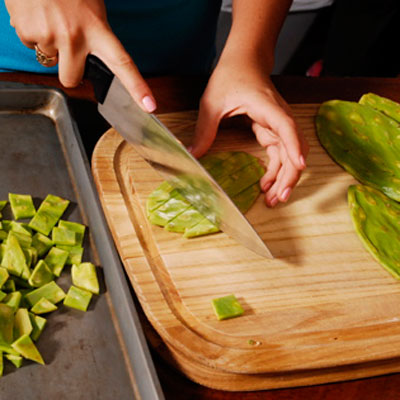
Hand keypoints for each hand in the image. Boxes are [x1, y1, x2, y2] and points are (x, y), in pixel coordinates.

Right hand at [5, 0, 155, 111]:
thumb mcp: (90, 8)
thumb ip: (95, 34)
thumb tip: (90, 56)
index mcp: (97, 30)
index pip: (123, 64)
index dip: (137, 88)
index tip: (149, 105)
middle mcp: (75, 37)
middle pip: (71, 79)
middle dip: (68, 70)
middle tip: (67, 47)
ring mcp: (51, 36)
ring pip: (48, 60)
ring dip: (49, 45)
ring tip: (50, 18)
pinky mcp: (28, 32)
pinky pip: (30, 44)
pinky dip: (31, 31)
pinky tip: (36, 13)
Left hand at [190, 62, 308, 206]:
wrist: (245, 61)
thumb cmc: (232, 76)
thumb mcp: (212, 102)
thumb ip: (204, 130)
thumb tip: (192, 155)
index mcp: (268, 107)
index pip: (287, 128)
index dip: (294, 147)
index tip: (298, 166)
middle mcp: (279, 117)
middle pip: (294, 149)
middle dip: (289, 176)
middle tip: (277, 199)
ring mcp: (278, 125)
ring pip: (290, 155)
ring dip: (284, 178)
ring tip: (273, 200)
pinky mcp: (273, 130)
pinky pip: (280, 154)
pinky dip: (276, 170)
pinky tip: (266, 184)